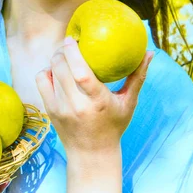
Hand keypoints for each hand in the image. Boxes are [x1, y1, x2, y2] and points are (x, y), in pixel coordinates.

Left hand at [35, 36, 153, 156]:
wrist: (91, 154)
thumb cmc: (114, 125)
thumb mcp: (128, 103)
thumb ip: (138, 77)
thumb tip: (150, 53)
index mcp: (97, 101)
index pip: (81, 73)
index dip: (73, 52)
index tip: (73, 38)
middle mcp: (76, 105)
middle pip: (61, 67)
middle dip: (62, 50)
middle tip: (70, 43)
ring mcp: (60, 108)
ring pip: (51, 71)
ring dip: (57, 59)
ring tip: (66, 55)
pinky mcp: (49, 109)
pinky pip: (42, 80)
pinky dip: (47, 71)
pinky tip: (57, 70)